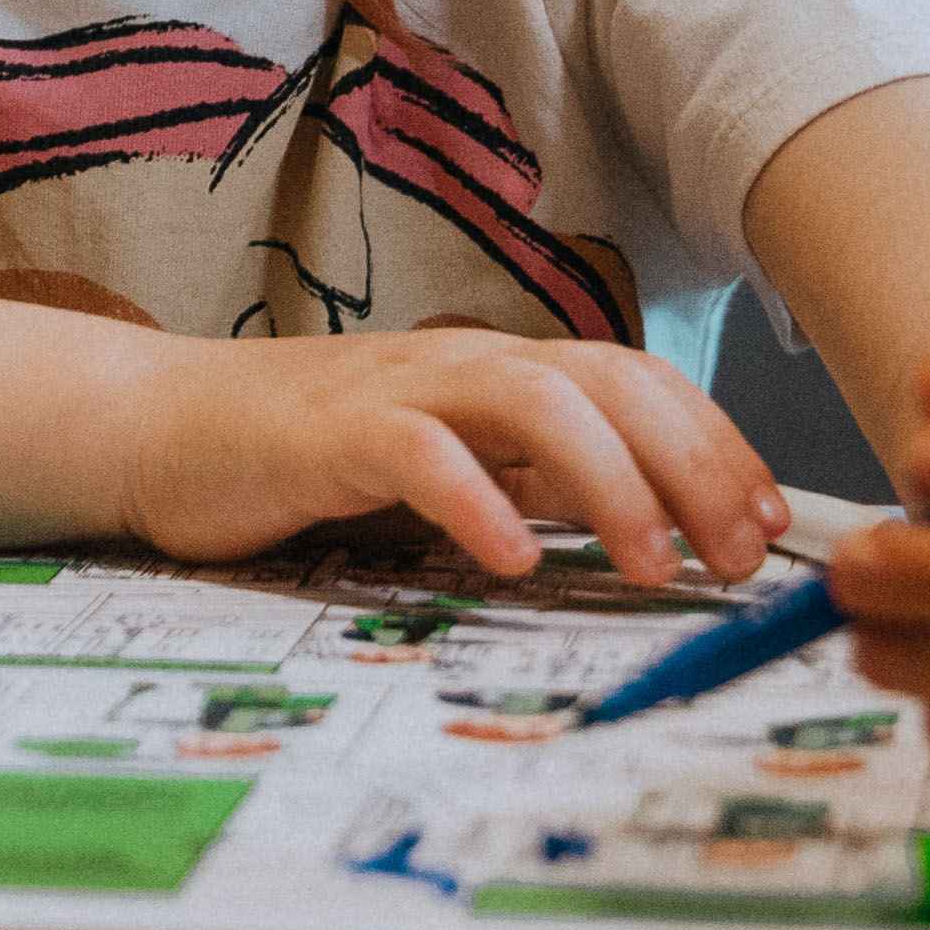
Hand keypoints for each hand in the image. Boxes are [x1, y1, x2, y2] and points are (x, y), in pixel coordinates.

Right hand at [117, 330, 787, 586]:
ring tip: (654, 565)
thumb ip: (535, 483)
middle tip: (738, 555)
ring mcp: (399, 389)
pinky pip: (419, 451)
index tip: (769, 520)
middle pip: (609, 381)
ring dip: (612, 482)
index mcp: (500, 371)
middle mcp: (464, 365)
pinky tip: (514, 557)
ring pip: (535, 401)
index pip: (639, 380)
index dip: (716, 442)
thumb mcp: (449, 470)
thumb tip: (650, 522)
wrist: (160, 428)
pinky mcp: (329, 433)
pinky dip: (478, 499)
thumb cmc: (307, 459)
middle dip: (693, 464)